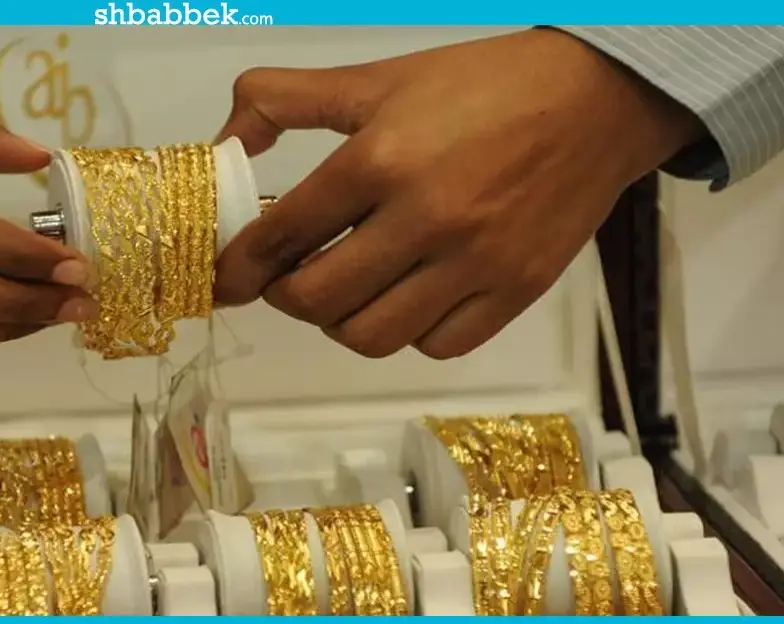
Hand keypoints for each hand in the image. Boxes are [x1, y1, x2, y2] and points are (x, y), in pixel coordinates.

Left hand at [214, 29, 701, 358]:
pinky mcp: (514, 293)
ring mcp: (474, 264)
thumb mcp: (377, 79)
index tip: (225, 277)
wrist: (597, 99)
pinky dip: (406, 333)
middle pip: (318, 299)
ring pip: (372, 335)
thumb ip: (287, 101)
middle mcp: (425, 220)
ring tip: (342, 290)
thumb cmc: (481, 87)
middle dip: (285, 294)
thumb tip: (225, 140)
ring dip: (340, 321)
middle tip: (286, 276)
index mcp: (381, 159)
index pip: (283, 234)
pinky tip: (403, 298)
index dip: (239, 265)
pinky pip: (436, 345)